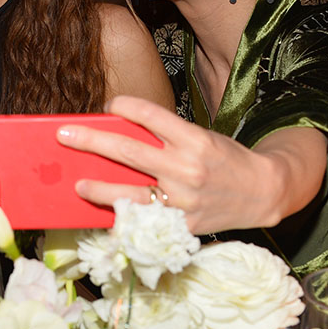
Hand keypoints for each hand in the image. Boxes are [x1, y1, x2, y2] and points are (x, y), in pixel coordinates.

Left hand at [56, 95, 307, 234]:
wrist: (263, 191)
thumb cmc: (225, 160)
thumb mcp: (202, 138)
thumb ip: (167, 139)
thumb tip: (121, 135)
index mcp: (194, 140)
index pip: (152, 116)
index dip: (126, 106)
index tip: (109, 103)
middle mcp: (187, 168)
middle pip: (129, 152)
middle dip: (91, 141)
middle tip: (64, 135)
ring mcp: (183, 200)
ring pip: (130, 193)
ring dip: (99, 189)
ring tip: (77, 184)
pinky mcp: (182, 225)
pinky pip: (144, 222)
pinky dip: (121, 219)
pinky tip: (102, 217)